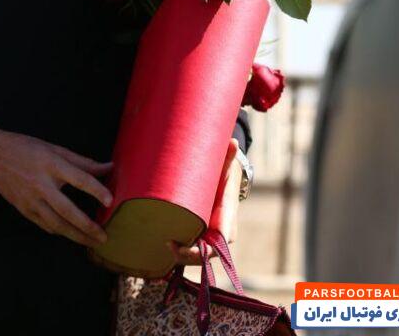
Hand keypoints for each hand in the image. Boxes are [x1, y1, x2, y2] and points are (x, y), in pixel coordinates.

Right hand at [0, 123, 111, 248]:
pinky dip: (58, 231)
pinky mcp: (23, 208)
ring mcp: (30, 199)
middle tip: (103, 236)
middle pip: (67, 210)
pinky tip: (69, 233)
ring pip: (56, 224)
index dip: (96, 190)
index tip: (110, 201)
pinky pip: (44, 224)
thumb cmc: (25, 148)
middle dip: (87, 226)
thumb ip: (81, 161)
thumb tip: (108, 168)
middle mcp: (40, 184)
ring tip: (91, 242)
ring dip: (75, 235)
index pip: (79, 179)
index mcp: (51, 164)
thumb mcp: (53, 148)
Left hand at [168, 138, 240, 265]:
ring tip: (166, 245)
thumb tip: (233, 142)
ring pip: (199, 255)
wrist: (225, 179)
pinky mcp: (199, 234)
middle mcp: (220, 230)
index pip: (222, 238)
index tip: (193, 245)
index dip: (207, 246)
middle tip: (170, 245)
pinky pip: (192, 249)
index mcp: (227, 216)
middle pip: (208, 253)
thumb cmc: (223, 173)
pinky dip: (181, 252)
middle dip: (190, 255)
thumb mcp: (225, 165)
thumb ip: (227, 156)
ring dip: (183, 256)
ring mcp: (210, 235)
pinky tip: (165, 248)